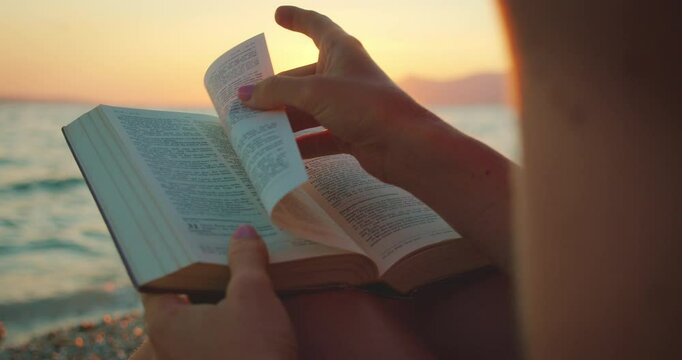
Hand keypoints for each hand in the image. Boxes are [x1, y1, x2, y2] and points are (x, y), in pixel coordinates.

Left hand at [130, 225, 295, 359]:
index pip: (155, 280)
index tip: (186, 234)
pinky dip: (225, 319)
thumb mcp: (254, 295)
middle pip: (177, 298)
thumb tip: (243, 233)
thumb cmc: (255, 351)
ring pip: (196, 320)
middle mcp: (168, 347)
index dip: (171, 255)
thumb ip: (246, 260)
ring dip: (215, 296)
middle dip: (199, 272)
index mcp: (165, 324)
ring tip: (238, 268)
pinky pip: (212, 337)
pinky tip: (249, 305)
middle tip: (218, 243)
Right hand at [239, 6, 443, 184]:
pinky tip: (277, 153)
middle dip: (272, 92)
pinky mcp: (349, 132)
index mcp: (341, 51)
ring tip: (251, 131)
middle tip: (242, 102)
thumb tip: (244, 95)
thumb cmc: (365, 106)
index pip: (315, 26)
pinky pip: (317, 135)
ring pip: (306, 110)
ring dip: (281, 120)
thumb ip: (277, 92)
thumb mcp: (315, 93)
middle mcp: (343, 75)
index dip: (296, 18)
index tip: (277, 15)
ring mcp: (346, 106)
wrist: (405, 146)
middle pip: (300, 79)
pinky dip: (299, 144)